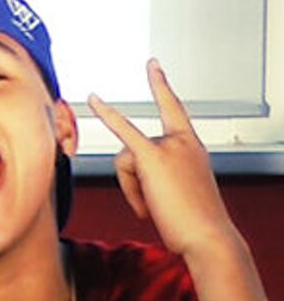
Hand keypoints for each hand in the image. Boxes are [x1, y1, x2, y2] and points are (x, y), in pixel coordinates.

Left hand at [88, 60, 238, 260]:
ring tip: (152, 208)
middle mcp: (182, 140)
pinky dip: (107, 113)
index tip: (152, 65)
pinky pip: (124, 131)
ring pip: (124, 161)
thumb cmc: (194, 221)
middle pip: (134, 147)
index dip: (161, 86)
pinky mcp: (154, 156)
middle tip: (154, 202)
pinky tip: (92, 99)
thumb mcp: (178, 191)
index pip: (173, 108)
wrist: (207, 235)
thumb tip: (138, 178)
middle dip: (134, 180)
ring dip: (131, 189)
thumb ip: (157, 176)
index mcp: (191, 145)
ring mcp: (169, 146)